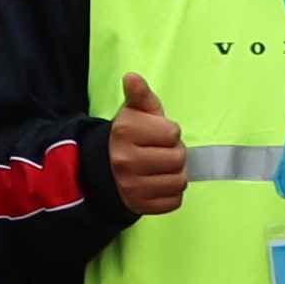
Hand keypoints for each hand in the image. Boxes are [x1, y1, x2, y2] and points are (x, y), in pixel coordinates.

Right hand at [104, 72, 185, 216]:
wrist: (105, 169)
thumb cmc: (129, 137)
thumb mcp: (134, 112)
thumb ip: (140, 95)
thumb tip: (132, 77)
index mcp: (125, 132)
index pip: (173, 133)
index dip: (169, 132)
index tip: (157, 134)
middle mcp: (125, 160)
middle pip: (178, 158)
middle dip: (175, 154)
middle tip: (161, 152)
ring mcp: (132, 186)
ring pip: (179, 182)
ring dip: (176, 175)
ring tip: (162, 168)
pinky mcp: (140, 206)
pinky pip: (175, 201)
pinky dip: (172, 193)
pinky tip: (159, 183)